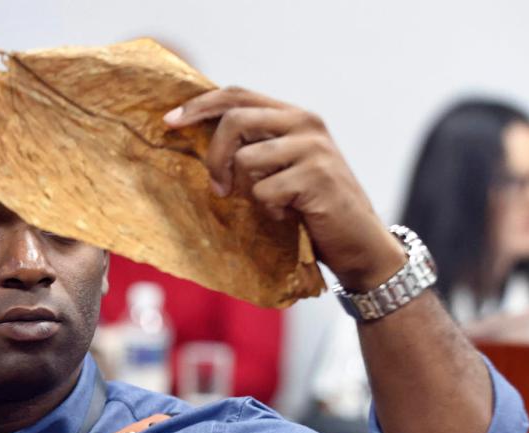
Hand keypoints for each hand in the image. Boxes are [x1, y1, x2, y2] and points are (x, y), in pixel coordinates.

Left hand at [163, 87, 403, 290]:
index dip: (200, 105)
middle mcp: (306, 123)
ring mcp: (314, 149)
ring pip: (246, 159)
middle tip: (217, 187)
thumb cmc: (312, 207)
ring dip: (247, 190)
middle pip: (236, 119)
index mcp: (293, 116)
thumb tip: (201, 139)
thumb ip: (254, 148)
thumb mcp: (281, 168)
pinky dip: (269, 211)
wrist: (359, 241)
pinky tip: (291, 216)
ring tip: (272, 204)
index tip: (169, 121)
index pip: (238, 95)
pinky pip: (263, 192)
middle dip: (214, 155)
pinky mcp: (316, 177)